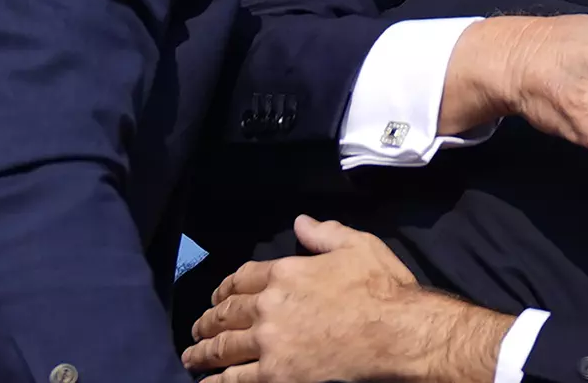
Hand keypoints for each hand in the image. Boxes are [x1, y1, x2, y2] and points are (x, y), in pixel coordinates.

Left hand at [183, 215, 444, 381]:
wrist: (395, 332)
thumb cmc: (381, 288)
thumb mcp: (359, 246)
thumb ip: (325, 233)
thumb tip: (301, 221)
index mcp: (286, 272)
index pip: (243, 277)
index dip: (226, 287)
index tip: (218, 295)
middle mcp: (270, 306)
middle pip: (227, 313)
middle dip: (209, 320)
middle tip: (198, 328)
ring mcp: (270, 343)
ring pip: (224, 347)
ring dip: (204, 352)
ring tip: (191, 356)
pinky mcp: (276, 375)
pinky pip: (236, 380)